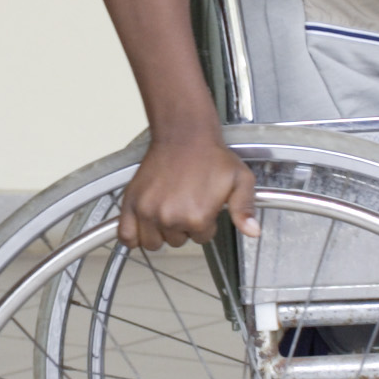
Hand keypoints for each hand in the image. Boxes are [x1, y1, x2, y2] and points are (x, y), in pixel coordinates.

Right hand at [121, 126, 258, 248]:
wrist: (184, 135)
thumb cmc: (211, 157)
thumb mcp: (240, 180)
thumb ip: (245, 209)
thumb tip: (253, 232)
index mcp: (197, 217)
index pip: (201, 238)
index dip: (205, 223)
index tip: (203, 206)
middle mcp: (170, 218)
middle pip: (176, 241)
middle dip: (182, 227)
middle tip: (185, 204)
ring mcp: (148, 211)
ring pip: (152, 243)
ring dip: (160, 232)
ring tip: (166, 212)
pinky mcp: (132, 203)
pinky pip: (126, 236)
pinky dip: (132, 235)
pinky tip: (144, 226)